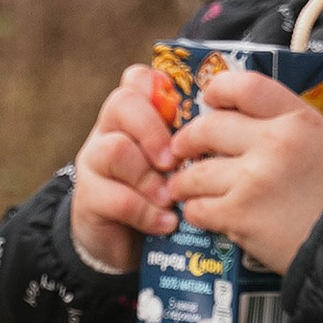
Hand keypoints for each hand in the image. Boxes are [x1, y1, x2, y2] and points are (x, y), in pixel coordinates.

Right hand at [69, 65, 180, 273]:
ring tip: (171, 199)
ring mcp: (94, 163)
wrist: (125, 243)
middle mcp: (109, 131)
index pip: (137, 79)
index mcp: (134, 115)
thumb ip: (193, 142)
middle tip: (175, 162)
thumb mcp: (179, 163)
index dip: (160, 89)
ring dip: (150, 176)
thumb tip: (234, 128)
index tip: (183, 117)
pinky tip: (167, 223)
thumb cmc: (163, 194)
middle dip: (154, 132)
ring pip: (115, 149)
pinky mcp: (87, 200)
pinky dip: (147, 212)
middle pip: (123, 103)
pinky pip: (116, 198)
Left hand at [167, 66, 322, 272]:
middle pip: (208, 127)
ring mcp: (252, 180)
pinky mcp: (239, 216)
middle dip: (187, 139)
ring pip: (195, 172)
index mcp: (299, 119)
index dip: (219, 89)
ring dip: (184, 181)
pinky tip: (202, 214)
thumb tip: (312, 123)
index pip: (245, 86)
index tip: (208, 100)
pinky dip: (195, 212)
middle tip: (181, 149)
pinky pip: (199, 209)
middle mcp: (272, 143)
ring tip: (183, 187)